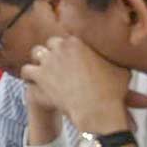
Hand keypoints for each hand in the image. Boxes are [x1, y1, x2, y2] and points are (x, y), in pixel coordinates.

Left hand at [20, 35, 146, 133]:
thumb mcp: (120, 69)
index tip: (68, 54)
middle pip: (51, 43)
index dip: (67, 47)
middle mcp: (62, 46)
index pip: (68, 38)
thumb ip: (114, 58)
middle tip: (55, 61)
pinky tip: (33, 80)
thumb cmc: (111, 91)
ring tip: (41, 69)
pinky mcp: (39, 75)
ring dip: (39, 60)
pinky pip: (26, 70)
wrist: (97, 108)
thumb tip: (121, 53)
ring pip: (36, 53)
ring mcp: (49, 60)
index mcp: (79, 42)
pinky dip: (29, 75)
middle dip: (53, 51)